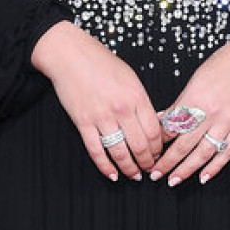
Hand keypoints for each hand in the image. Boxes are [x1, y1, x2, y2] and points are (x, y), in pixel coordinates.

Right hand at [31, 21, 162, 180]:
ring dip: (129, 168)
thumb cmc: (101, 62)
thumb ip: (140, 101)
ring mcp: (102, 117)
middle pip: (140, 146)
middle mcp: (121, 109)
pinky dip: (105, 167)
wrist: (70, 54)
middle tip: (150, 169)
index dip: (158, 148)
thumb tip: (151, 123)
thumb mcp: (130, 77)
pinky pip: (96, 151)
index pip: (154, 131)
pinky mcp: (83, 122)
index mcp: (136, 96)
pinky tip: (112, 174)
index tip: (159, 154)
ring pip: (120, 152)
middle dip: (147, 162)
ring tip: (134, 175)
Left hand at [153, 33, 229, 186]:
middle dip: (167, 162)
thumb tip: (164, 118)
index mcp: (195, 98)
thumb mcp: (196, 78)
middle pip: (184, 144)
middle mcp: (211, 112)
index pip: (172, 126)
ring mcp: (228, 121)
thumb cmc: (225, 62)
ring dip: (187, 169)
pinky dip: (215, 166)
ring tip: (174, 180)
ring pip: (204, 152)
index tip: (150, 150)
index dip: (158, 141)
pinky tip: (204, 177)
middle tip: (155, 174)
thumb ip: (181, 102)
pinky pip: (227, 151)